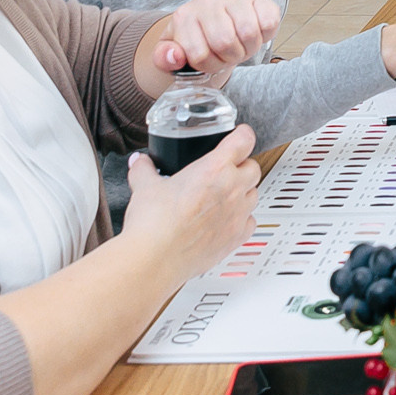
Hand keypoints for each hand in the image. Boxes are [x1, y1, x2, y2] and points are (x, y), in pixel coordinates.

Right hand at [121, 125, 261, 276]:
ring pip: (255, 195)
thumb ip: (144, 170)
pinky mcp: (236, 238)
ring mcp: (237, 214)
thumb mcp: (144, 187)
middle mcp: (232, 189)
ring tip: (225, 196)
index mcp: (215, 168)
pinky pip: (250, 223)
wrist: (155, 259)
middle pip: (253, 168)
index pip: (244, 140)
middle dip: (242, 167)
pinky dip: (242, 220)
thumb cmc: (154, 223)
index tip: (239, 137)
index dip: (242, 135)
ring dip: (244, 193)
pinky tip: (227, 221)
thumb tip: (140, 162)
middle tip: (227, 171)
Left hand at [154, 0, 281, 76]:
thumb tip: (174, 57)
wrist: (213, 16)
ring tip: (241, 44)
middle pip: (225, 43)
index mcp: (185, 16)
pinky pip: (268, 22)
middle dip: (230, 58)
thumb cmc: (196, 36)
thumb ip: (164, 57)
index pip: (200, 55)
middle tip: (229, 54)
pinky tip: (256, 33)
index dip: (209, 66)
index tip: (210, 60)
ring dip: (249, 48)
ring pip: (248, 33)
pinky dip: (265, 35)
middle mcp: (208, 1)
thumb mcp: (173, 49)